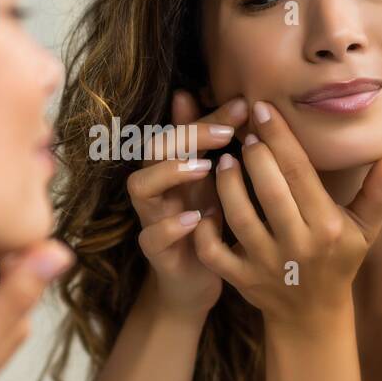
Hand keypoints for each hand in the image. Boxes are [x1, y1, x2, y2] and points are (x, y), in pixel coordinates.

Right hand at [126, 91, 247, 316]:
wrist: (197, 281)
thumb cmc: (207, 224)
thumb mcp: (215, 182)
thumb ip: (217, 146)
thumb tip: (235, 99)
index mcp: (170, 167)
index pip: (179, 129)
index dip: (206, 117)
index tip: (241, 107)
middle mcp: (156, 188)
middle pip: (152, 149)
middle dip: (186, 135)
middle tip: (226, 134)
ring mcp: (151, 218)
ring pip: (140, 186)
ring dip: (170, 172)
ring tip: (205, 167)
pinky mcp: (155, 252)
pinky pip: (151, 236)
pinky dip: (172, 225)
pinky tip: (198, 218)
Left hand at [192, 99, 381, 328]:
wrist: (313, 315)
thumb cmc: (339, 260)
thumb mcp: (365, 228)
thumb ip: (378, 192)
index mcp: (327, 226)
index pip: (299, 173)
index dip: (279, 138)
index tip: (263, 109)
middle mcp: (297, 244)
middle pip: (270, 190)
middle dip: (254, 155)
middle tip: (243, 130)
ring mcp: (267, 264)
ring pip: (239, 217)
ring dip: (227, 185)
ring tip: (225, 161)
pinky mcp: (241, 279)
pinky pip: (214, 252)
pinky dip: (204, 229)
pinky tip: (205, 205)